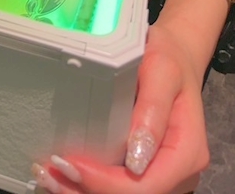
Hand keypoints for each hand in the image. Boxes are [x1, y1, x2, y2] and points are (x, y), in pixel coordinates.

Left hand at [33, 20, 210, 193]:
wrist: (176, 54)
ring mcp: (164, 174)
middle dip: (88, 190)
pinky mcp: (146, 171)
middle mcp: (179, 172)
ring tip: (49, 175)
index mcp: (187, 152)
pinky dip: (91, 184)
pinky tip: (64, 173)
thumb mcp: (162, 70)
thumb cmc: (168, 57)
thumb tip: (136, 160)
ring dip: (84, 191)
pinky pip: (120, 186)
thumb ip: (153, 109)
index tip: (70, 162)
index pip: (147, 185)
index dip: (106, 183)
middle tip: (48, 172)